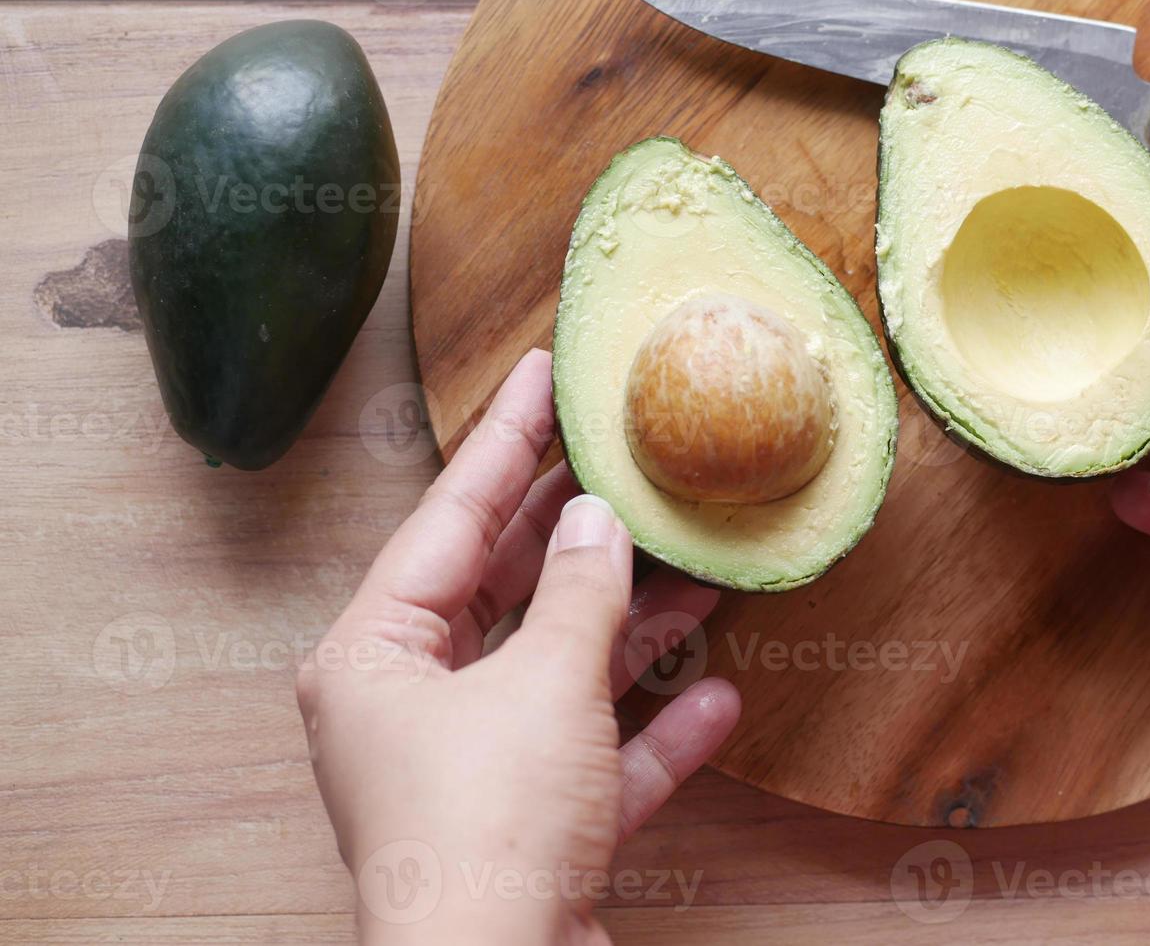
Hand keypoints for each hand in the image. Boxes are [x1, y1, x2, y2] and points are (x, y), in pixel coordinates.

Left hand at [296, 350, 740, 944]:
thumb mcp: (543, 688)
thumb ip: (579, 595)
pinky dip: (648, 731)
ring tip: (703, 569)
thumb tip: (599, 520)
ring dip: (632, 630)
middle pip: (504, 591)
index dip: (504, 441)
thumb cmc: (487, 832)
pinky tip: (716, 697)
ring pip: (558, 672)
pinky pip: (592, 758)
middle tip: (627, 459)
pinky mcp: (527, 827)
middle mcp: (412, 706)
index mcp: (375, 656)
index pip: (448, 520)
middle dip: (578, 535)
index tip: (542, 373)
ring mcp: (471, 770)